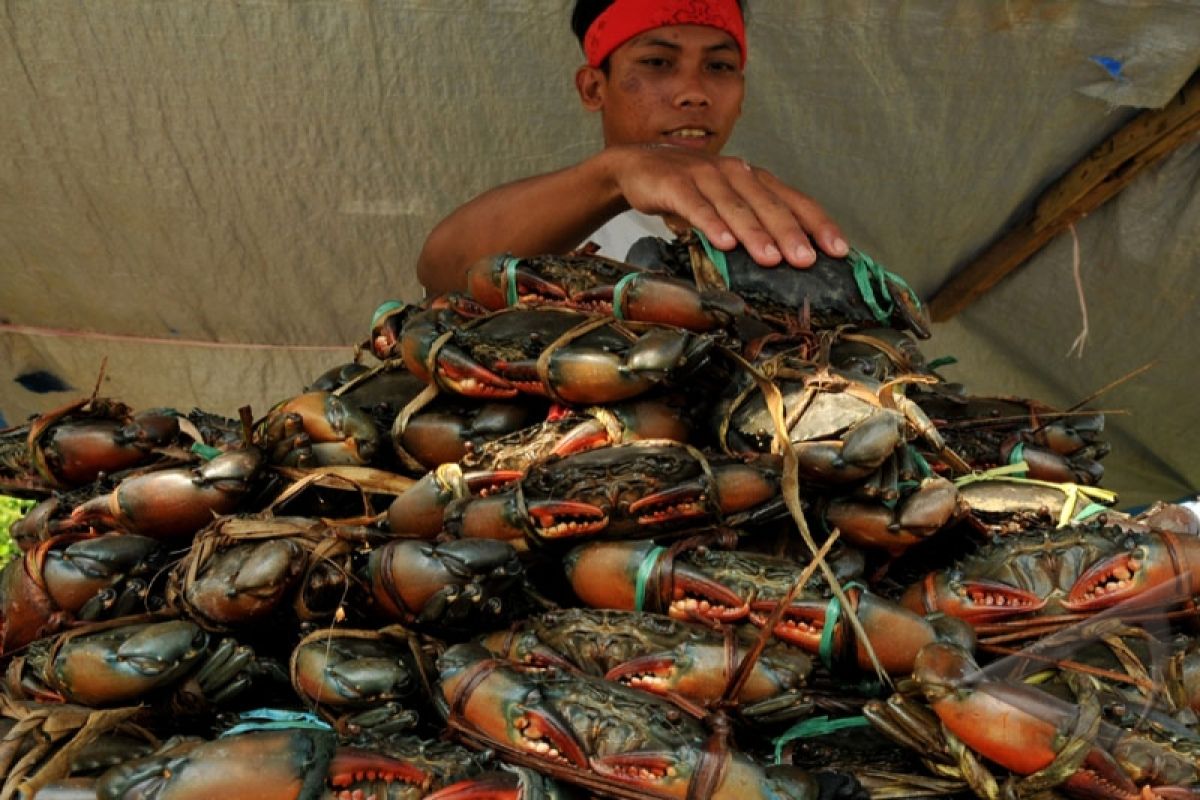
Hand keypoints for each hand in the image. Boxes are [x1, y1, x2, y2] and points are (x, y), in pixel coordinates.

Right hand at [605, 144, 847, 267]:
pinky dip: (710, 224)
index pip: (794, 200)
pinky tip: (723, 242)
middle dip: (789, 233)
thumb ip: (754, 223)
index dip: (817, 224)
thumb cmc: (692, 190)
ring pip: (735, 207)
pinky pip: (696, 206)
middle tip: (805, 260)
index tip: (838, 250)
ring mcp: (706, 176)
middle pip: (768, 205)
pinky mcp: (676, 185)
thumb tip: (790, 260)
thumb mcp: (728, 203)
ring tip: (770, 258)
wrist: (639, 167)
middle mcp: (736, 173)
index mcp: (755, 179)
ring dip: (754, 233)